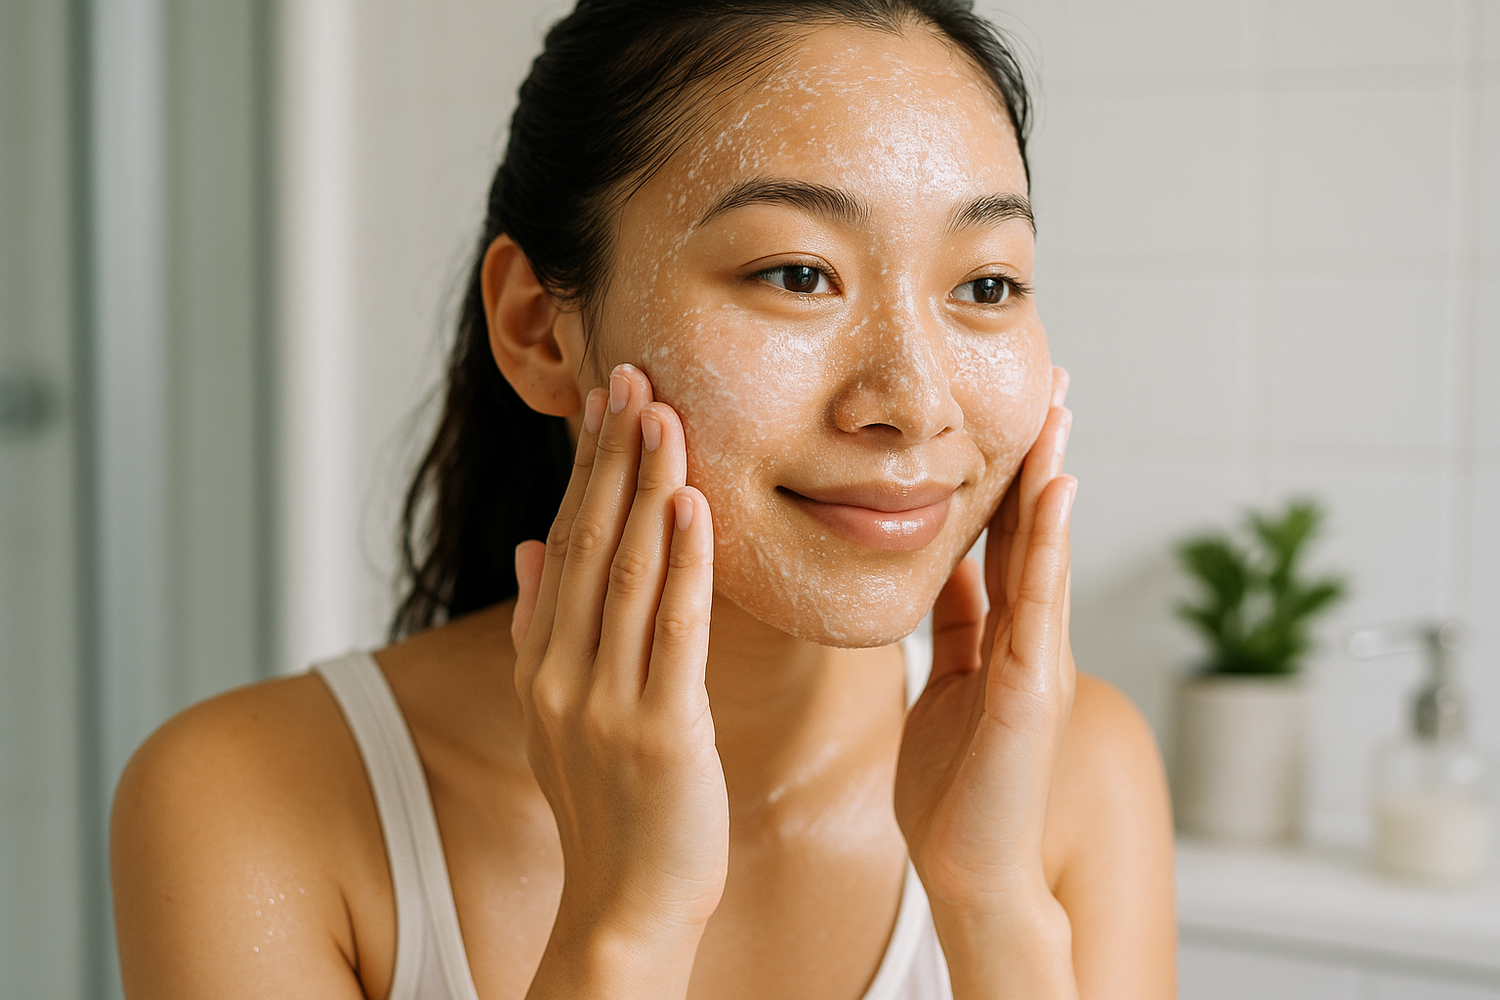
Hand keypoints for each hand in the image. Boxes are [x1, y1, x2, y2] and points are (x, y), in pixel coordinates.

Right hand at [510, 364, 726, 995]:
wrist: (623, 909)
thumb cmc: (609, 810)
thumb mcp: (559, 714)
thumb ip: (543, 628)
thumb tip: (531, 550)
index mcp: (544, 663)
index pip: (565, 546)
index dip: (585, 470)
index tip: (606, 401)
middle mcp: (562, 673)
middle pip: (588, 544)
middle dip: (610, 457)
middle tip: (631, 374)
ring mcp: (604, 703)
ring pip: (627, 574)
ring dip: (644, 490)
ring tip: (662, 415)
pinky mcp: (658, 733)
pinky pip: (672, 634)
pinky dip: (683, 566)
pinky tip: (693, 506)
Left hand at [894, 368, 1074, 914]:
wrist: (971, 873)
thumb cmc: (955, 791)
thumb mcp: (947, 686)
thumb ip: (958, 629)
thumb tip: (947, 570)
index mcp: (1003, 640)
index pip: (1009, 540)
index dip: (1011, 477)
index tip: (1014, 414)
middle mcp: (1029, 642)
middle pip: (1037, 531)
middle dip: (1041, 456)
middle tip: (1052, 381)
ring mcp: (1038, 662)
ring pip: (1047, 553)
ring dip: (1051, 479)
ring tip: (1056, 412)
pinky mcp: (1031, 691)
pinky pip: (1040, 603)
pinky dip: (1052, 544)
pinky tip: (1057, 489)